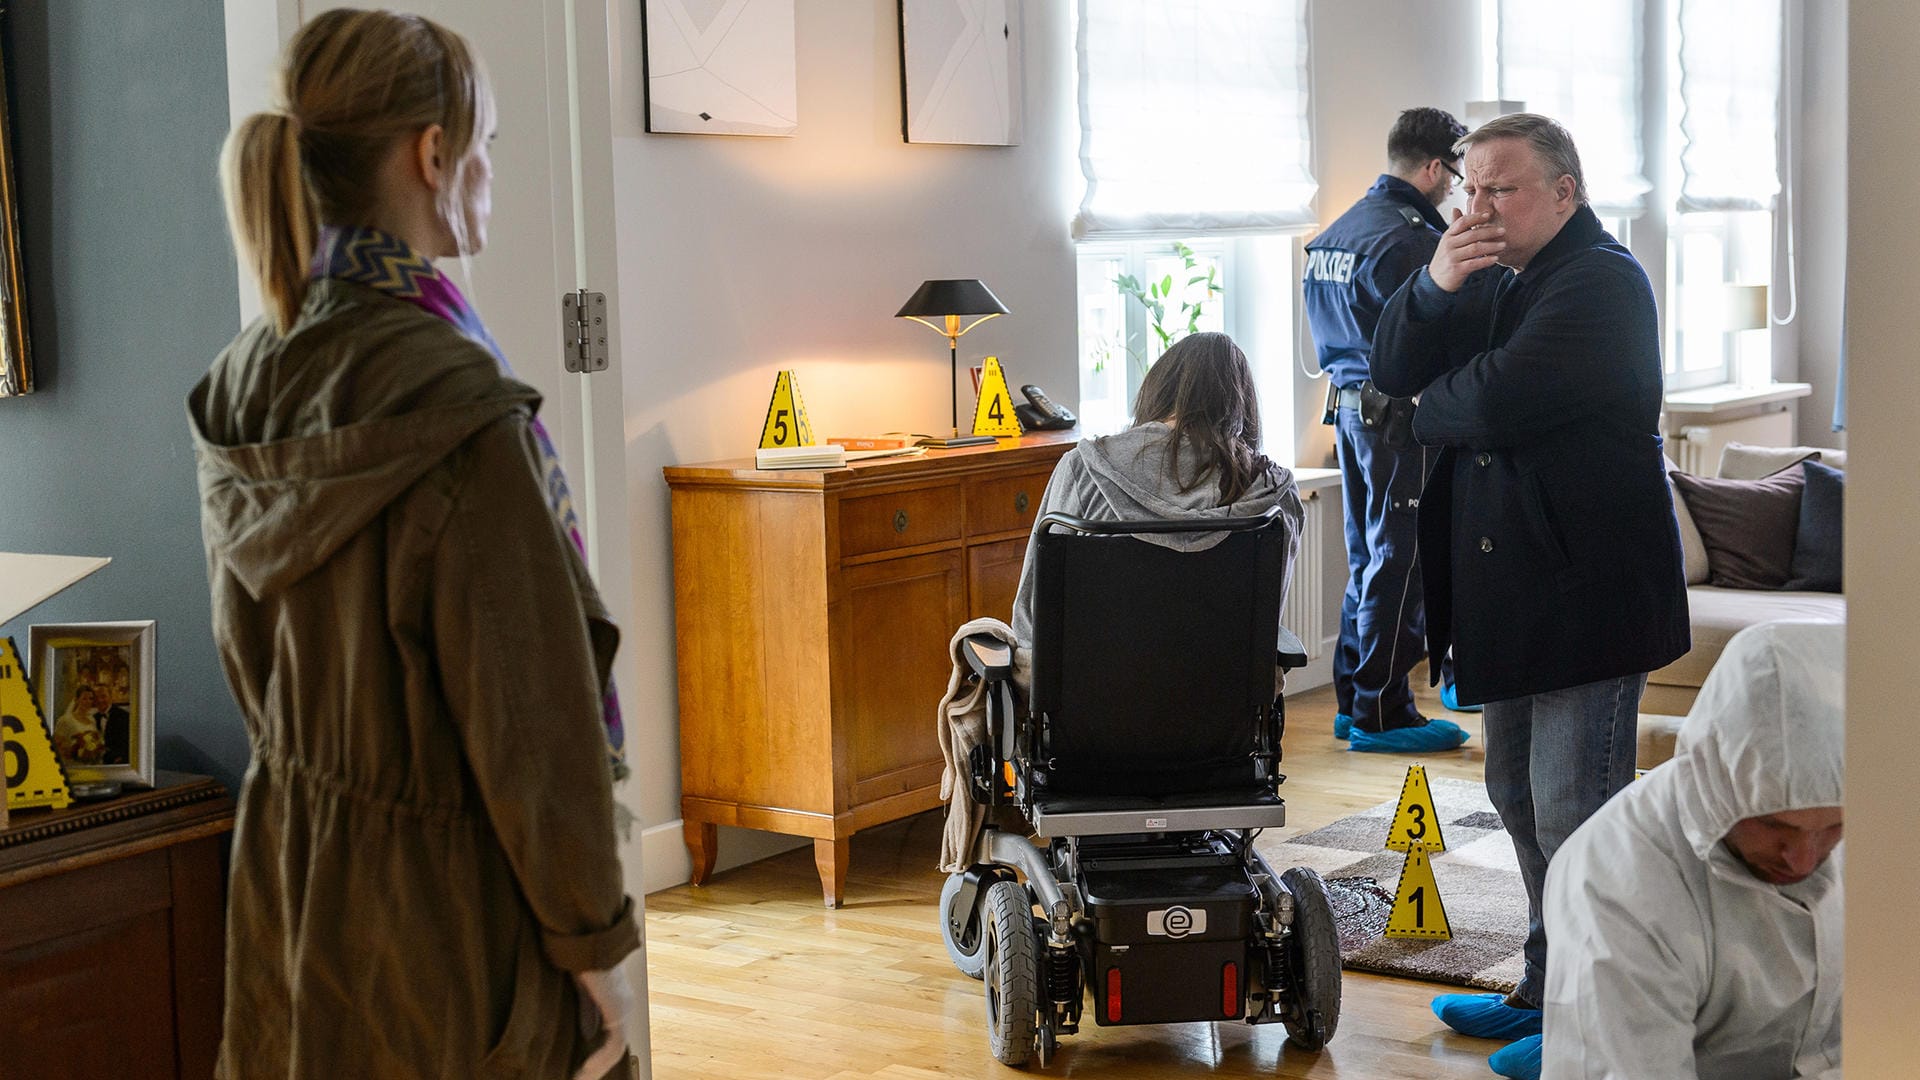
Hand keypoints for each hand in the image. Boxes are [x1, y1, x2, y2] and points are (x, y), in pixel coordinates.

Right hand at [572, 965, 635, 1079]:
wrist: (587, 940)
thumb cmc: (582, 958)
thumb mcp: (582, 991)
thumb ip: (586, 1012)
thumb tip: (587, 1035)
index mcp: (616, 1000)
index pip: (610, 1035)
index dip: (596, 1054)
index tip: (579, 1067)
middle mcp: (624, 1006)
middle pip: (614, 1045)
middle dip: (597, 1065)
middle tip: (579, 1078)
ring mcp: (623, 1009)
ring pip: (615, 1049)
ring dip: (597, 1067)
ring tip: (580, 1079)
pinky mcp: (618, 1012)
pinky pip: (614, 1045)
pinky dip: (600, 1060)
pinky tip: (586, 1069)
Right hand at [1429, 209, 1505, 291]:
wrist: (1435, 280)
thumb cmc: (1446, 259)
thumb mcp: (1447, 241)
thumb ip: (1455, 226)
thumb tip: (1456, 208)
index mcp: (1448, 235)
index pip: (1462, 222)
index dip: (1475, 217)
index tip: (1488, 215)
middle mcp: (1449, 245)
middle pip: (1471, 235)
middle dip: (1489, 232)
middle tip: (1503, 231)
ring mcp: (1452, 257)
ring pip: (1474, 249)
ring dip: (1491, 246)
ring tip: (1503, 245)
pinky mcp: (1457, 270)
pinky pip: (1474, 263)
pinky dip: (1485, 261)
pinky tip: (1495, 258)